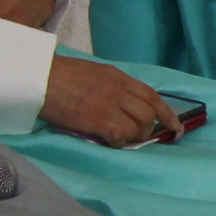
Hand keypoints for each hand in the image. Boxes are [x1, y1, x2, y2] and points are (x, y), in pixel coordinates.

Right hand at [42, 54, 177, 146]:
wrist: (39, 77)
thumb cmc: (61, 74)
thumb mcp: (95, 73)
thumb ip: (113, 86)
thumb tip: (124, 103)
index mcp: (118, 77)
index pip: (152, 96)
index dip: (167, 113)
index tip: (176, 126)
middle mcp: (118, 90)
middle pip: (148, 114)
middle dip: (149, 129)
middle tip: (138, 136)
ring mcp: (108, 105)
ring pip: (138, 127)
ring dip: (134, 138)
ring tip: (121, 139)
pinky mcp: (96, 120)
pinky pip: (119, 136)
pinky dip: (119, 143)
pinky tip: (109, 141)